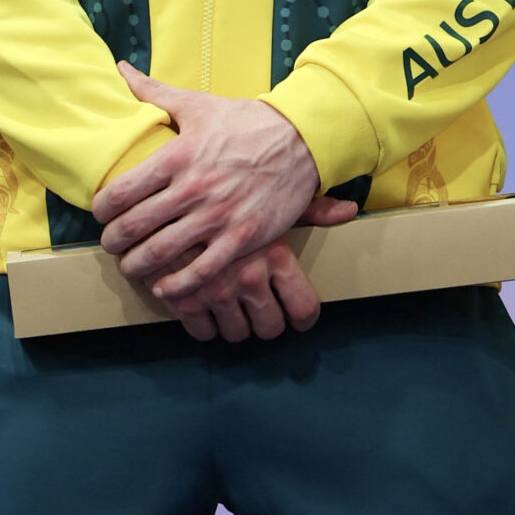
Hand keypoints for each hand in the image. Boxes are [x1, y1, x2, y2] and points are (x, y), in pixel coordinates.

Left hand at [93, 62, 355, 309]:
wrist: (301, 140)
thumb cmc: (245, 122)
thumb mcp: (197, 104)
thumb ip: (153, 93)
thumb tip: (120, 70)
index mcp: (177, 156)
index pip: (121, 191)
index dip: (101, 208)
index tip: (100, 213)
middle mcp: (193, 189)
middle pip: (134, 226)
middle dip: (113, 241)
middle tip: (111, 243)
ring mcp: (218, 217)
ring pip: (162, 253)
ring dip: (137, 265)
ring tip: (131, 266)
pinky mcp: (242, 238)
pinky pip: (201, 271)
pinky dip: (176, 285)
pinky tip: (164, 286)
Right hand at [165, 200, 357, 342]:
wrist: (164, 181)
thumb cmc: (222, 182)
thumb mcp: (270, 189)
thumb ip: (311, 208)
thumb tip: (350, 209)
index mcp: (274, 253)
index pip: (302, 306)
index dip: (302, 318)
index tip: (296, 319)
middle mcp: (248, 277)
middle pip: (270, 328)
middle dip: (266, 325)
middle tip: (260, 316)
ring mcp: (216, 291)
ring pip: (236, 334)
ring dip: (234, 327)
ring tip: (230, 313)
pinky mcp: (183, 298)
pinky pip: (202, 332)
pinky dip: (204, 327)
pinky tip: (203, 312)